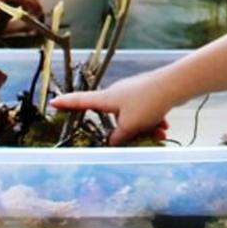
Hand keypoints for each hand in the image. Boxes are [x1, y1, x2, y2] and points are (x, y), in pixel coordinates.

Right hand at [50, 68, 174, 145]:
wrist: (174, 85)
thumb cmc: (147, 103)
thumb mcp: (129, 126)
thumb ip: (118, 138)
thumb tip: (112, 142)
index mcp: (107, 98)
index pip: (81, 101)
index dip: (67, 104)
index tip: (52, 102)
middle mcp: (118, 93)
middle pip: (114, 118)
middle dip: (128, 132)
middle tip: (142, 139)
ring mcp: (133, 92)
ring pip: (134, 117)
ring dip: (145, 128)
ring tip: (160, 134)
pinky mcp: (147, 93)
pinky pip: (146, 112)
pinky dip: (154, 121)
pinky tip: (165, 127)